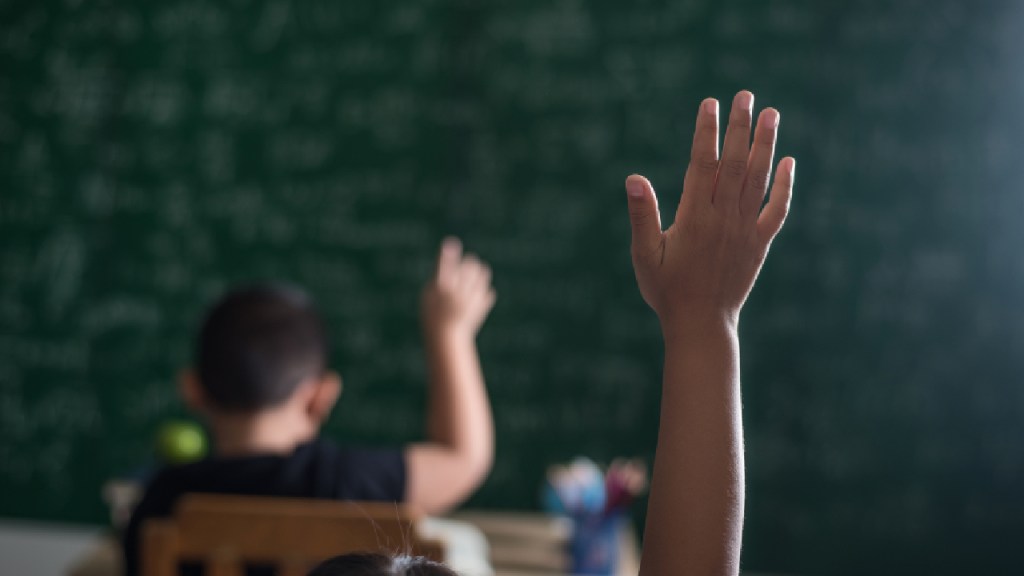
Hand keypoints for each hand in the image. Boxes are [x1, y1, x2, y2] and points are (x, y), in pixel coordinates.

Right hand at [421, 237, 496, 337]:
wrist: (447, 338)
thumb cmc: (433, 314)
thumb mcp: (429, 295)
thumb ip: (440, 275)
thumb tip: (452, 255)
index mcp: (441, 289)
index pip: (445, 266)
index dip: (448, 254)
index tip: (451, 243)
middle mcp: (457, 292)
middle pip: (469, 264)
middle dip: (468, 263)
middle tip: (464, 267)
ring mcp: (472, 299)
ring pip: (483, 272)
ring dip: (478, 272)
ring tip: (471, 279)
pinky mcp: (482, 305)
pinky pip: (488, 290)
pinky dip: (482, 292)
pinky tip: (473, 299)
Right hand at [625, 90, 794, 330]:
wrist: (701, 324)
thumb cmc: (666, 290)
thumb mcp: (644, 254)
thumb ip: (641, 215)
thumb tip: (633, 179)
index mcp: (695, 217)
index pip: (703, 163)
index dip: (707, 131)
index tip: (709, 103)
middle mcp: (724, 218)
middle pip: (736, 162)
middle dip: (740, 126)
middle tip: (745, 94)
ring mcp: (745, 230)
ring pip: (759, 178)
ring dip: (766, 144)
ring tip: (771, 113)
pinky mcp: (759, 244)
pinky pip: (777, 209)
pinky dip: (784, 185)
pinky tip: (788, 161)